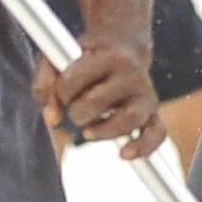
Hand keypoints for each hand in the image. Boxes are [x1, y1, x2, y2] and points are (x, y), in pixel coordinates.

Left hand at [38, 38, 163, 155]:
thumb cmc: (85, 58)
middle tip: (77, 107)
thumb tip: (52, 119)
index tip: (64, 89)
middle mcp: (132, 73)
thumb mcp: (60, 59)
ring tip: (88, 132)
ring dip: (104, 131)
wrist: (123, 47)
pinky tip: (124, 154)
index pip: (73, 81)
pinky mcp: (152, 112)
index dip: (61, 91)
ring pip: (130, 119)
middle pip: (96, 103)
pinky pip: (156, 133)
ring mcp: (145, 94)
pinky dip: (143, 147)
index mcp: (109, 56)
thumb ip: (46, 85)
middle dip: (77, 111)